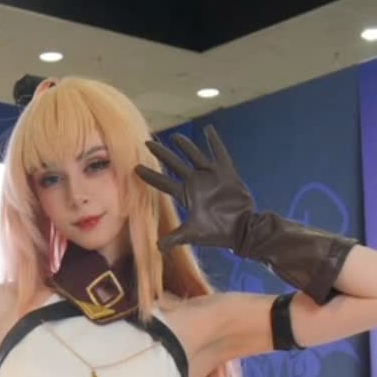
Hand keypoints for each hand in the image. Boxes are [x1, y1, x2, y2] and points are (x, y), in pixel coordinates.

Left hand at [135, 126, 254, 252]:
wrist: (242, 229)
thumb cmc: (217, 232)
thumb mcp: (192, 234)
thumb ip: (174, 238)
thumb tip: (156, 247)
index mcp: (186, 195)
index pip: (163, 183)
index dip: (149, 176)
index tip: (135, 168)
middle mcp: (196, 183)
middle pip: (174, 164)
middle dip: (161, 153)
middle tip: (148, 142)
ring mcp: (210, 176)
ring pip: (194, 155)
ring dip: (184, 145)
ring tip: (173, 135)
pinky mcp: (226, 172)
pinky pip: (219, 153)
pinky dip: (215, 141)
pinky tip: (208, 129)